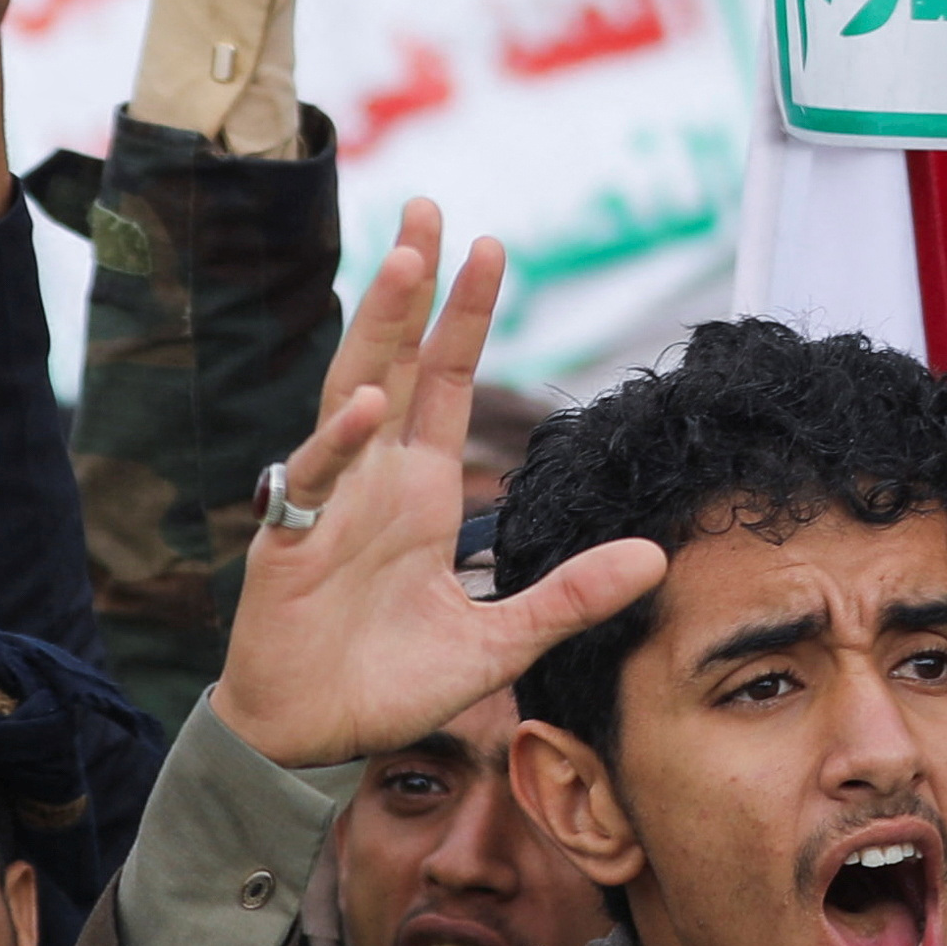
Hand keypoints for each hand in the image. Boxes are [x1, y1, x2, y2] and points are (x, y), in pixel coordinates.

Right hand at [211, 206, 664, 770]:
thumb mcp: (501, 642)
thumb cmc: (390, 684)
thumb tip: (657, 558)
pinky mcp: (289, 544)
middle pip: (395, 360)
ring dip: (378, 330)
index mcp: (419, 491)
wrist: (310, 738)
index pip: (444, 382)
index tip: (489, 246)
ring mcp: (328, 504)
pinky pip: (312, 480)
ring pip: (350, 394)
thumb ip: (571, 596)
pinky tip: (370, 403)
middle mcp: (374, 481)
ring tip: (404, 262)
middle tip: (430, 207)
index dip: (465, 315)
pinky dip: (339, 443)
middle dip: (413, 286)